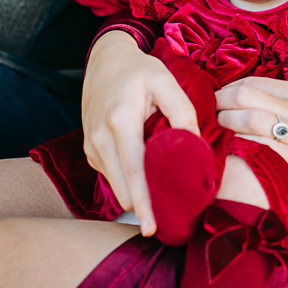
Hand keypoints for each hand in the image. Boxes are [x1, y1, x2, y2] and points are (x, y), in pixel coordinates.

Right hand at [81, 30, 199, 234]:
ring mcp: (91, 146)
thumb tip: (196, 147)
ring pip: (115, 184)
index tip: (151, 227)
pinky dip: (127, 182)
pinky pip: (111, 175)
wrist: (105, 60)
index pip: (132, 169)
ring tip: (159, 203)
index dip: (142, 201)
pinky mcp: (91, 150)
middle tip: (165, 225)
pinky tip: (145, 179)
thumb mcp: (166, 82)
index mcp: (120, 121)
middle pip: (121, 185)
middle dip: (142, 207)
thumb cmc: (138, 70)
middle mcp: (99, 138)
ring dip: (135, 196)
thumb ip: (183, 112)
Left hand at [216, 76, 287, 214]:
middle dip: (217, 103)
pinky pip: (261, 150)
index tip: (215, 101)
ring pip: (248, 120)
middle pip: (244, 95)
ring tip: (209, 133)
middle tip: (203, 115)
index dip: (228, 89)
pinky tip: (228, 155)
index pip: (255, 82)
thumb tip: (263, 107)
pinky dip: (239, 149)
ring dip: (223, 124)